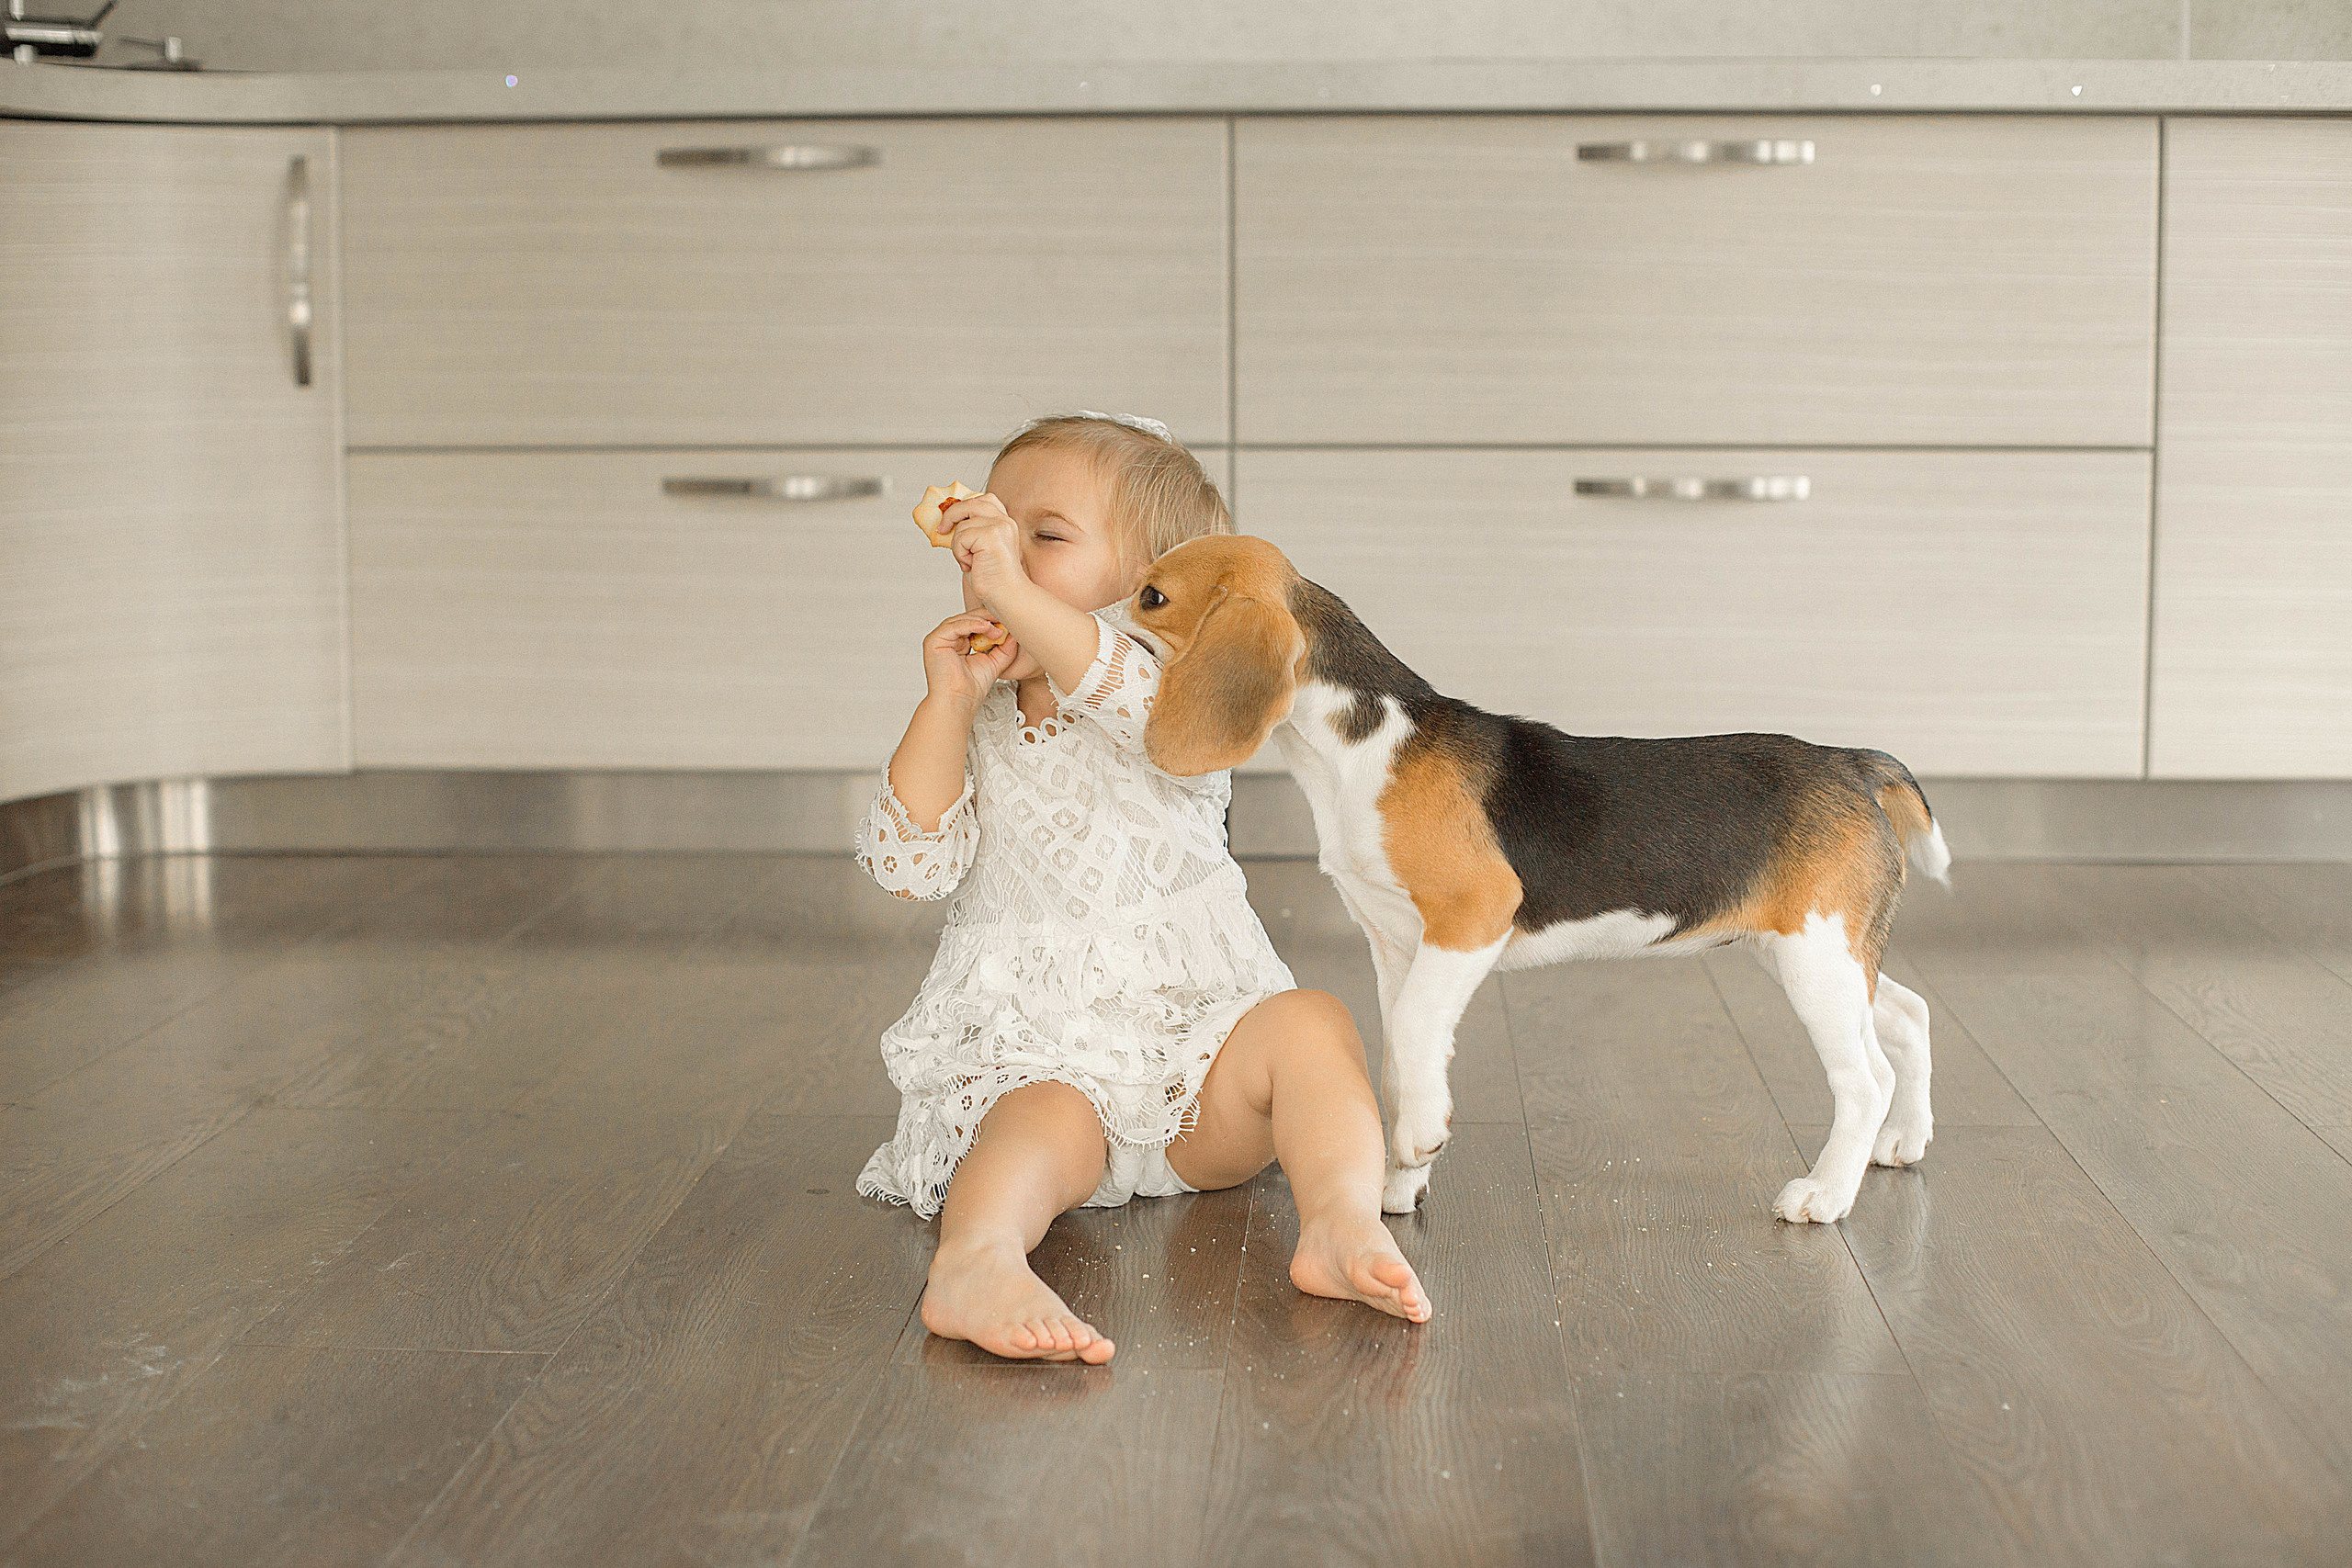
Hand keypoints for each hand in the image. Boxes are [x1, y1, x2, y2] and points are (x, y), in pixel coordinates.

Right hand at [921, 610, 1019, 710]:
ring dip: (983, 621)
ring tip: (998, 627)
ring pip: (962, 620)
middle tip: (1006, 618)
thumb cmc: (971, 689)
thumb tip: (1014, 633)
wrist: (958, 702)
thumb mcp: (994, 663)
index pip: (975, 624)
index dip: (991, 622)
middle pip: (968, 619)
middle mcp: (948, 639)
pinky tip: (987, 627)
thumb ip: (1004, 648)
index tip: (1009, 622)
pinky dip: (972, 624)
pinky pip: (955, 626)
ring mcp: (939, 639)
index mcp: (959, 643)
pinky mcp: (934, 640)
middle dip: (988, 618)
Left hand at [941, 492, 1029, 610]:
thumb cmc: (992, 578)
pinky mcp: (991, 535)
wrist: (1006, 595)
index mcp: (1005, 522)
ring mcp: (999, 526)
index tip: (951, 521)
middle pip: (970, 503)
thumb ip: (971, 532)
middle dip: (951, 515)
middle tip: (942, 530)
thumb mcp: (980, 549)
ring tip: (970, 561)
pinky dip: (960, 553)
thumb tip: (947, 523)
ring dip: (958, 546)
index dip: (964, 507)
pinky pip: (961, 537)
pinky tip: (972, 565)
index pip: (984, 500)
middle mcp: (1005, 521)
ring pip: (962, 525)